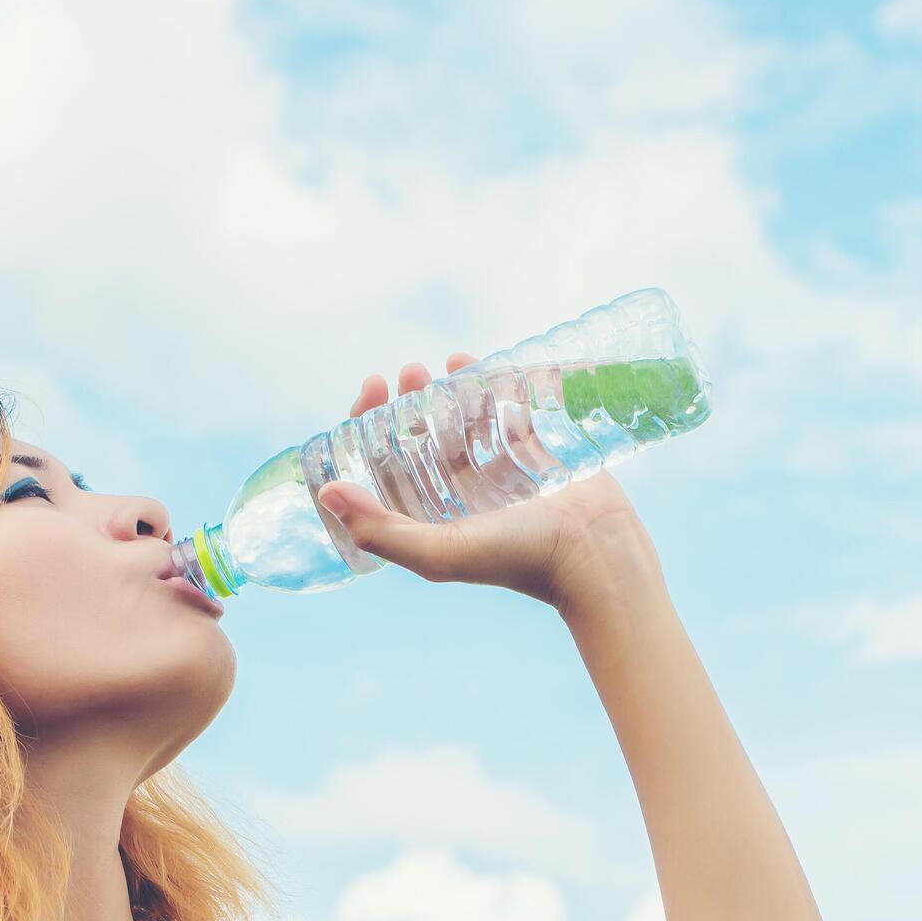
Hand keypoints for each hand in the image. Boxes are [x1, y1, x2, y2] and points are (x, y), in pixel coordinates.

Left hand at [317, 353, 658, 610]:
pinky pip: (505, 406)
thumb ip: (381, 530)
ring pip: (460, 418)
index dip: (367, 425)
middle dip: (406, 400)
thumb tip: (326, 494)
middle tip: (407, 373)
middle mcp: (458, 493)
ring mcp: (497, 469)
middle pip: (420, 435)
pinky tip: (470, 360)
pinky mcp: (534, 450)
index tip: (371, 393)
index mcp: (430, 516)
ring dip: (444, 388)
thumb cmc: (517, 560)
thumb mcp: (441, 553)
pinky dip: (487, 380)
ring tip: (438, 366)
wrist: (595, 553)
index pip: (384, 464)